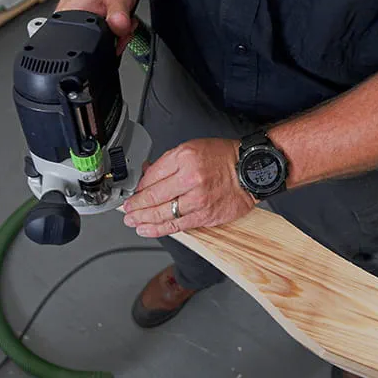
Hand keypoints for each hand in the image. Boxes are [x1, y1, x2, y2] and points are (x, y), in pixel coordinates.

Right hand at [57, 0, 136, 53]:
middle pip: (96, 46)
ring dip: (114, 31)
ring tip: (116, 13)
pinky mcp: (81, 19)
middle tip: (121, 20)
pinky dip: (109, 26)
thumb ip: (119, 17)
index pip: (92, 50)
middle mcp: (66, 21)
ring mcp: (73, 21)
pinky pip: (98, 31)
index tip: (122, 33)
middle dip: (115, 38)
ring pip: (100, 40)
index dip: (113, 45)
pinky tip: (112, 15)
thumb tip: (120, 30)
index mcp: (68, 19)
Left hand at [122, 139, 256, 236]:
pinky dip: (159, 229)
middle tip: (126, 211)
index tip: (133, 194)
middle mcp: (190, 178)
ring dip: (144, 219)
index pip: (152, 176)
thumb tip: (147, 177)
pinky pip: (177, 225)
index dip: (139, 188)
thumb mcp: (192, 148)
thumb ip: (168, 163)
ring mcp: (198, 199)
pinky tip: (148, 229)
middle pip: (154, 196)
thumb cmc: (223, 158)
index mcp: (185, 158)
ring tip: (133, 222)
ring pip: (163, 213)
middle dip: (136, 206)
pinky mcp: (205, 215)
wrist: (251, 170)